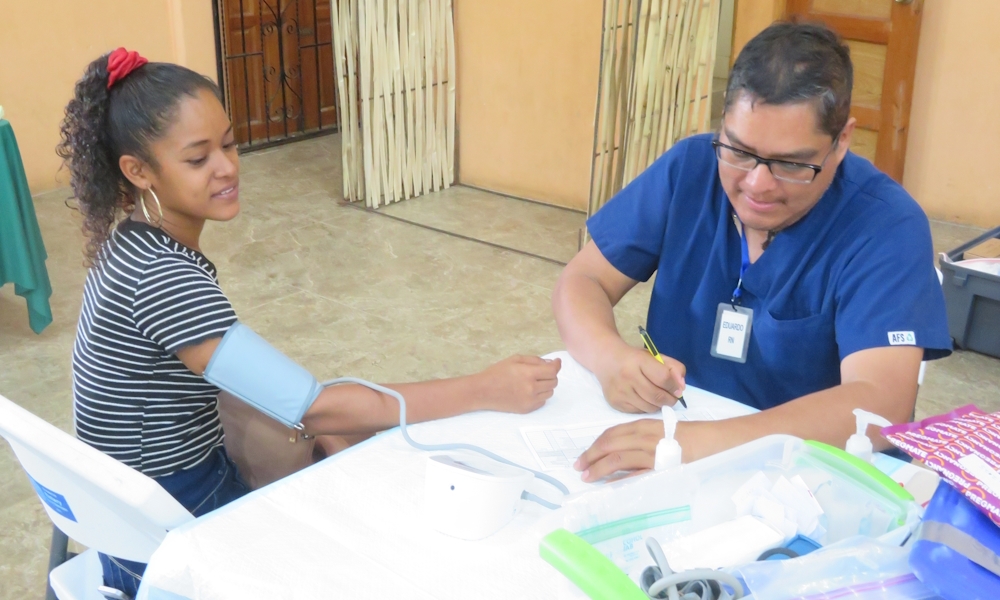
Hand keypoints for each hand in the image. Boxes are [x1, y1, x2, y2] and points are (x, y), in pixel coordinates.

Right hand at [477, 355, 561, 413]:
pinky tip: (529, 391)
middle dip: (550, 375)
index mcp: (528, 373)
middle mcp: (531, 388)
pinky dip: (540, 395)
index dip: (557, 365)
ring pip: (550, 393)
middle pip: (553, 382)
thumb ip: (535, 360)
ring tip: (533, 382)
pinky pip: (542, 401)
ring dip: (546, 386)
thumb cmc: (497, 372)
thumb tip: (551, 363)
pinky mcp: (527, 409)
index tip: (557, 362)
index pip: (552, 371)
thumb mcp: (516, 359)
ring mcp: (530, 401)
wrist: (483, 391)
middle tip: (541, 372)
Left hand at [574, 419, 728, 481]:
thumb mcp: (659, 432)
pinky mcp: (661, 466)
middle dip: (590, 456)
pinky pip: (636, 473)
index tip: (584, 456)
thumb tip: (618, 454)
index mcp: (642, 426)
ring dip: (599, 468)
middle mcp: (643, 436)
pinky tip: (610, 485)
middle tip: (578, 467)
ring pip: (618, 458)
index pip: (611, 434)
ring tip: (587, 477)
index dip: (595, 445)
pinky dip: (621, 479)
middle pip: (609, 444)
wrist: (713, 441)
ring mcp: (651, 451)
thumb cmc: (687, 437)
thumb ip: (640, 440)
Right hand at [596, 345, 685, 412]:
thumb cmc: (634, 358)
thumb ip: (673, 368)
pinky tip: (644, 399)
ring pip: (649, 407)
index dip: (674, 386)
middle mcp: (627, 376)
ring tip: (658, 398)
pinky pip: (638, 411)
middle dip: (670, 400)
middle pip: (657, 396)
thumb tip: (681, 388)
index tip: (677, 389)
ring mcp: (620, 391)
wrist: (606, 360)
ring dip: (658, 405)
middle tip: (672, 398)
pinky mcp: (615, 403)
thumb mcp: (655, 356)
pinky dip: (646, 408)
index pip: (663, 378)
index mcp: (639, 361)